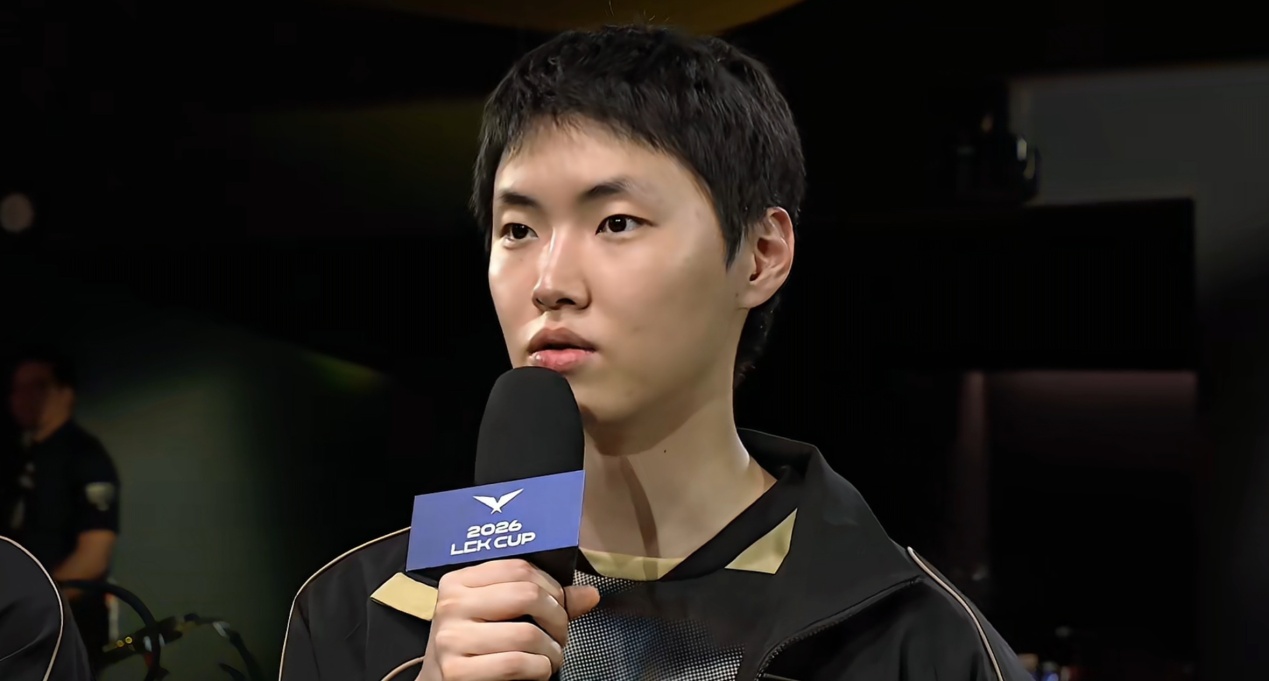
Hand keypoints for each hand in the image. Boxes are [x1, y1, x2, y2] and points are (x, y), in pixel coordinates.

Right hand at [416, 559, 600, 680]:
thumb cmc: (473, 645)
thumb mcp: (496, 614)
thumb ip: (542, 601)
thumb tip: (589, 594)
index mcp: (459, 582)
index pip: (519, 568)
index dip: (551, 587)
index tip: (559, 604)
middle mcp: (452, 605)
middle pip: (527, 594)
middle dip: (557, 617)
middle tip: (560, 633)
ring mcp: (451, 639)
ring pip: (526, 633)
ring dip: (552, 650)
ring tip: (551, 656)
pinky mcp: (457, 671)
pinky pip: (516, 664)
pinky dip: (540, 669)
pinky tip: (538, 670)